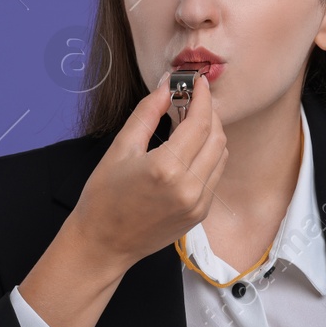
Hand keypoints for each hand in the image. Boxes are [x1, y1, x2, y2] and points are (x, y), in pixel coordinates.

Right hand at [67, 67, 226, 268]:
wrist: (103, 243)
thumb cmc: (104, 197)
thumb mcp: (121, 148)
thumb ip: (147, 114)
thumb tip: (166, 88)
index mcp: (167, 168)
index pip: (199, 123)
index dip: (203, 98)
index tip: (199, 83)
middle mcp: (189, 187)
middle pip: (217, 137)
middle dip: (210, 114)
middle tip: (194, 101)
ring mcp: (198, 204)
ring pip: (221, 156)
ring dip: (212, 135)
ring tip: (192, 124)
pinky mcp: (200, 214)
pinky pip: (215, 176)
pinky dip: (209, 157)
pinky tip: (191, 150)